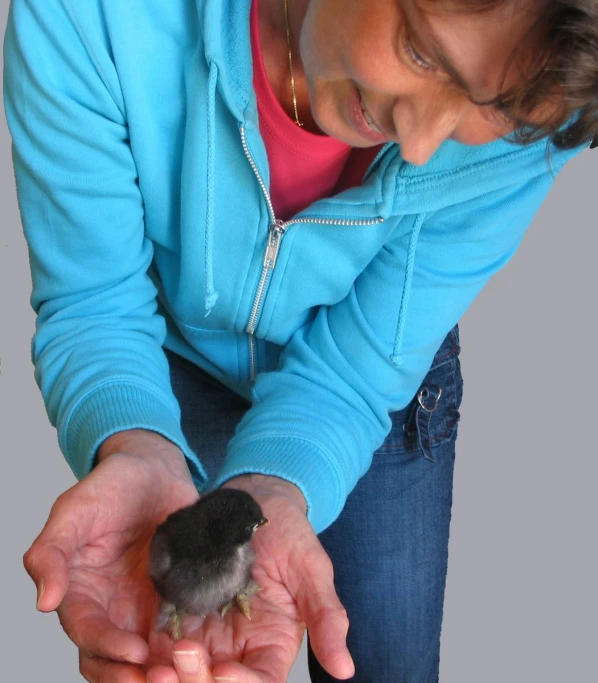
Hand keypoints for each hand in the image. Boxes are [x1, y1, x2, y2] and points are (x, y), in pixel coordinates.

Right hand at [24, 430, 200, 681]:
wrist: (155, 469)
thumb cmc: (110, 485)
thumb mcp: (74, 509)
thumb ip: (51, 552)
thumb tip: (44, 601)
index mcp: (79, 591)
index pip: (87, 632)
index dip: (107, 647)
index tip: (135, 654)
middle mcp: (110, 606)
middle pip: (113, 656)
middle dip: (132, 673)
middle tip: (163, 679)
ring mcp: (143, 603)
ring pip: (145, 653)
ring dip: (160, 667)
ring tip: (186, 673)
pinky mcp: (174, 595)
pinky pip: (178, 628)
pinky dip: (186, 646)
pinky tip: (206, 652)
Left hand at [144, 475, 353, 682]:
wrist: (254, 500)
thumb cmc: (290, 532)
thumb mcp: (312, 570)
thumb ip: (327, 616)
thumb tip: (345, 669)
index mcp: (272, 642)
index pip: (259, 681)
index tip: (224, 671)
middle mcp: (238, 645)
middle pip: (215, 682)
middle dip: (195, 680)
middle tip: (178, 661)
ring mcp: (208, 631)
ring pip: (185, 669)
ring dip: (168, 673)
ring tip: (152, 664)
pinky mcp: (182, 611)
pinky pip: (162, 640)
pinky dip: (150, 651)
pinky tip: (138, 648)